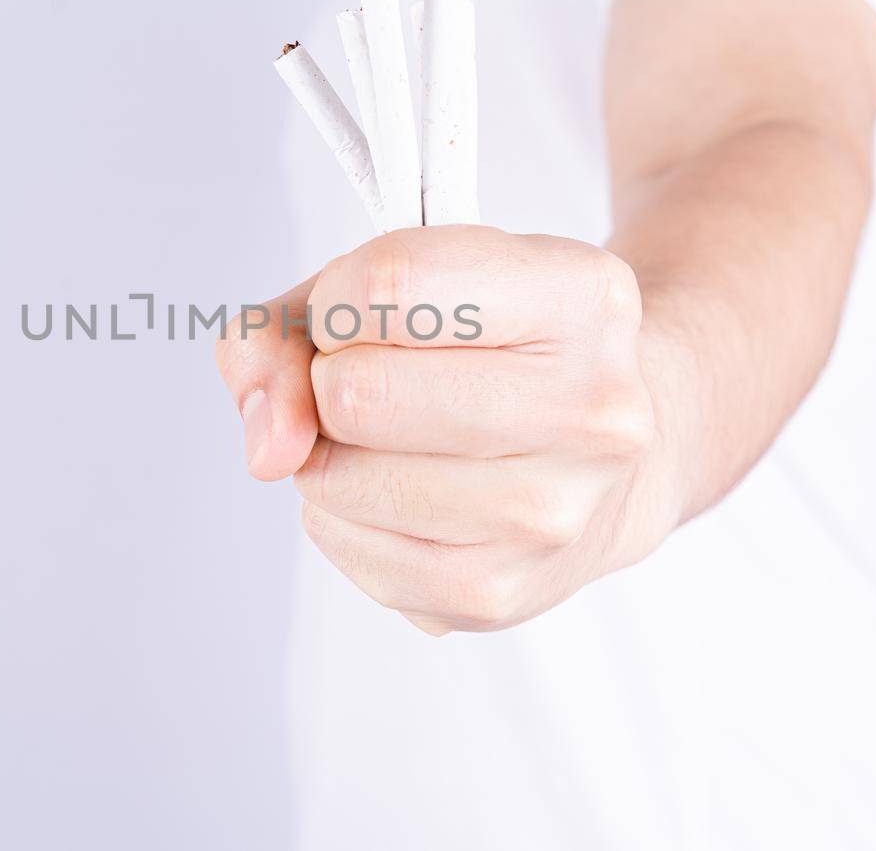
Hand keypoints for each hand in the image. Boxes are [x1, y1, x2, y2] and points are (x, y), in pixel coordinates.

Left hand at [216, 225, 677, 634]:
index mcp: (578, 295)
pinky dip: (342, 520)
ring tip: (388, 440)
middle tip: (372, 382)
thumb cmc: (488, 355)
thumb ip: (286, 332)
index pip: (390, 284)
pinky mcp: (502, 591)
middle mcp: (588, 405)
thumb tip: (272, 443)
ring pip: (343, 481)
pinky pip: (352, 552)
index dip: (336, 304)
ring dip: (330, 458)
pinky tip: (392, 492)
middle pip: (360, 394)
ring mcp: (553, 511)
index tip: (358, 316)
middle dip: (329, 386)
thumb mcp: (388, 288)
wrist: (603, 457)